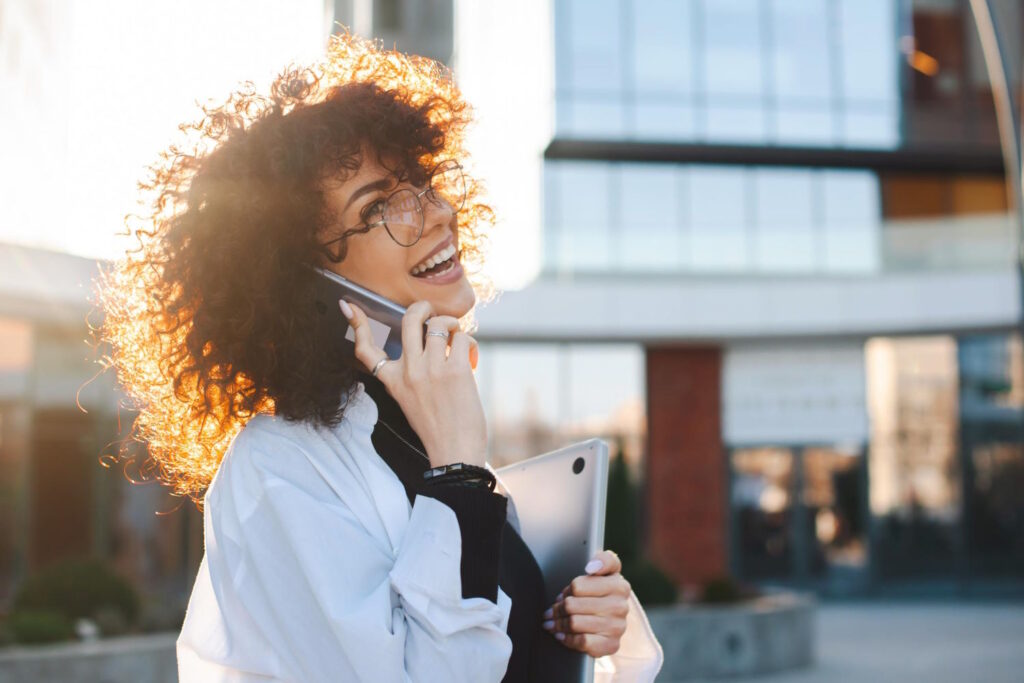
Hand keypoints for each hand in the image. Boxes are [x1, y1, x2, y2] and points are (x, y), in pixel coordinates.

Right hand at [340, 299, 484, 468]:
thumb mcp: (409, 401)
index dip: (356, 323)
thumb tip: (427, 345)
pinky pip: (462, 338)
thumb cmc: (437, 429)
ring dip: (453, 326)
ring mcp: (431, 369)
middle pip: (409, 319)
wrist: (454, 453)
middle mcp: (408, 371)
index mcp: (392, 381)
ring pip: (439, 324)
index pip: (365, 349)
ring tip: (457, 340)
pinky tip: (470, 358)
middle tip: (432, 311)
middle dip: (423, 306)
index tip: (349, 305)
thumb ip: (410, 375)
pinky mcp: (456, 371)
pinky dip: (469, 343)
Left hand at [542, 550, 629, 657]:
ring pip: (574, 623)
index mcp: (619, 585)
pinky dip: (567, 638)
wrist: (613, 620)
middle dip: (557, 608)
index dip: (567, 590)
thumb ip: (603, 559)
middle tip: (551, 611)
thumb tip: (591, 567)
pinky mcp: (611, 645)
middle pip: (571, 605)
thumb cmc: (603, 591)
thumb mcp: (606, 570)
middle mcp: (621, 606)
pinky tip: (562, 635)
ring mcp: (617, 627)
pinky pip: (582, 641)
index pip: (577, 586)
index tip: (565, 593)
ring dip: (558, 624)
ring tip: (552, 622)